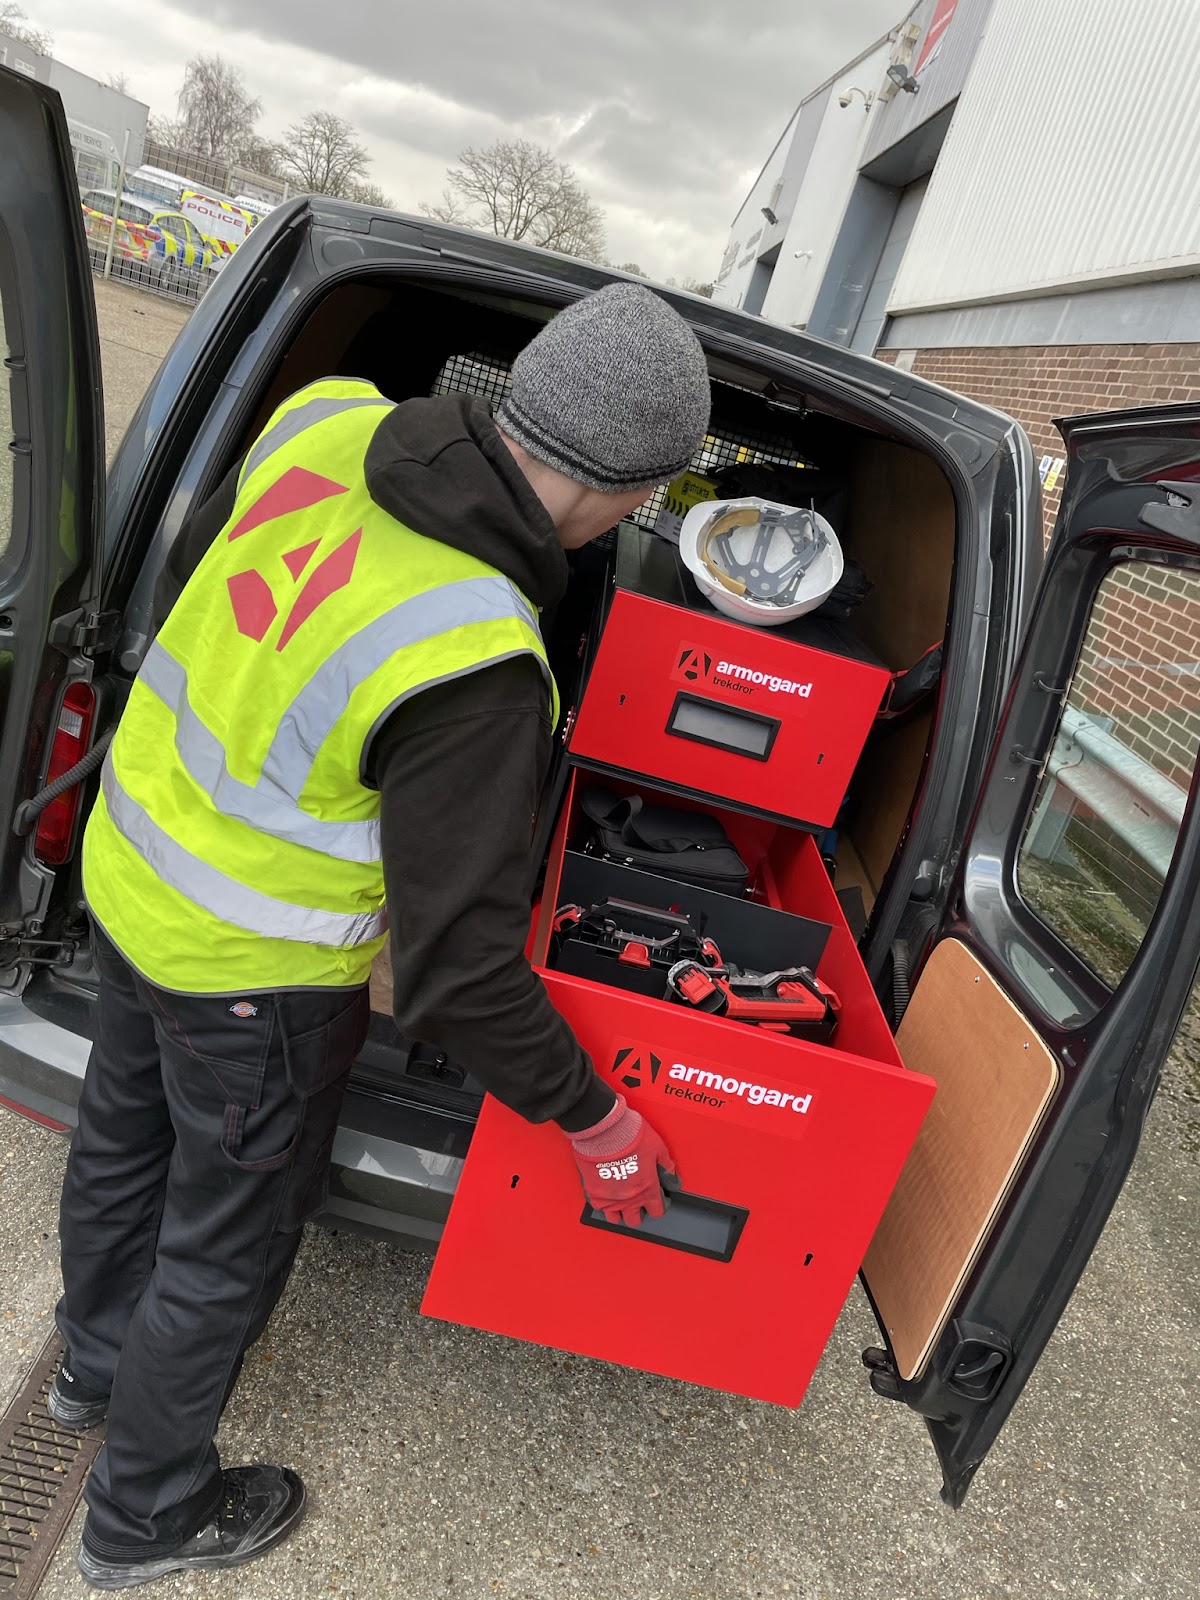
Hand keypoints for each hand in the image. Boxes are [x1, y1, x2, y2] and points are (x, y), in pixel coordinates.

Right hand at [567, 1095, 675, 1227]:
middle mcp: (629, 1198)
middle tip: (636, 1201)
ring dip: (618, 1211)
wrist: (605, 1130)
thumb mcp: (657, 1148)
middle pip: (635, 1220)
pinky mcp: (594, 1192)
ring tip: (619, 1200)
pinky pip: (598, 1208)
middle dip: (637, 1212)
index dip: (657, 1207)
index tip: (655, 1200)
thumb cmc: (630, 1136)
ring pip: (615, 1218)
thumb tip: (672, 1177)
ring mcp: (610, 1198)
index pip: (657, 1211)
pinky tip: (605, 1193)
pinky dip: (602, 1202)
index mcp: (647, 1188)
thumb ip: (666, 1166)